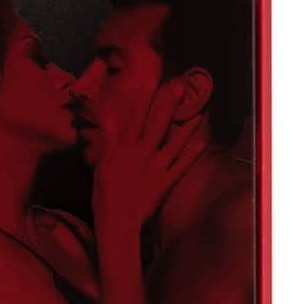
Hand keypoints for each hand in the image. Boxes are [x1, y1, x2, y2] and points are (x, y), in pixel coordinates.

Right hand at [91, 82, 207, 233]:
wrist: (117, 222)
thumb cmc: (104, 196)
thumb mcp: (102, 165)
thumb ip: (109, 140)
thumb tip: (108, 118)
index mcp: (124, 149)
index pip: (134, 118)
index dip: (143, 99)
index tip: (151, 81)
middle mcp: (142, 154)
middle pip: (157, 124)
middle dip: (169, 104)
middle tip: (180, 86)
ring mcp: (156, 168)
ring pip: (174, 143)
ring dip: (187, 128)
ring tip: (199, 114)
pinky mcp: (166, 182)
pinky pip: (182, 166)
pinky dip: (192, 155)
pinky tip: (201, 143)